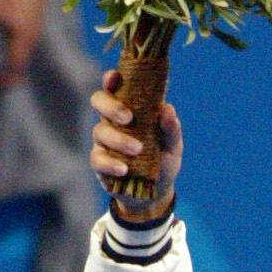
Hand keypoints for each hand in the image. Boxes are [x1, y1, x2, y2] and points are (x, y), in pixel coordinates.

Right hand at [89, 69, 182, 216]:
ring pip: (99, 131)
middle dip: (111, 106)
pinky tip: (124, 169)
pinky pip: (97, 159)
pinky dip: (110, 163)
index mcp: (130, 109)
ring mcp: (103, 141)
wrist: (155, 194)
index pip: (115, 87)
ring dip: (118, 139)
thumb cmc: (163, 162)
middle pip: (98, 101)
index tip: (115, 77)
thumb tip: (167, 109)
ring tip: (138, 150)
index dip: (111, 79)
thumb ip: (171, 128)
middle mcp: (113, 121)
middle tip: (128, 118)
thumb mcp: (173, 146)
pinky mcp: (100, 163)